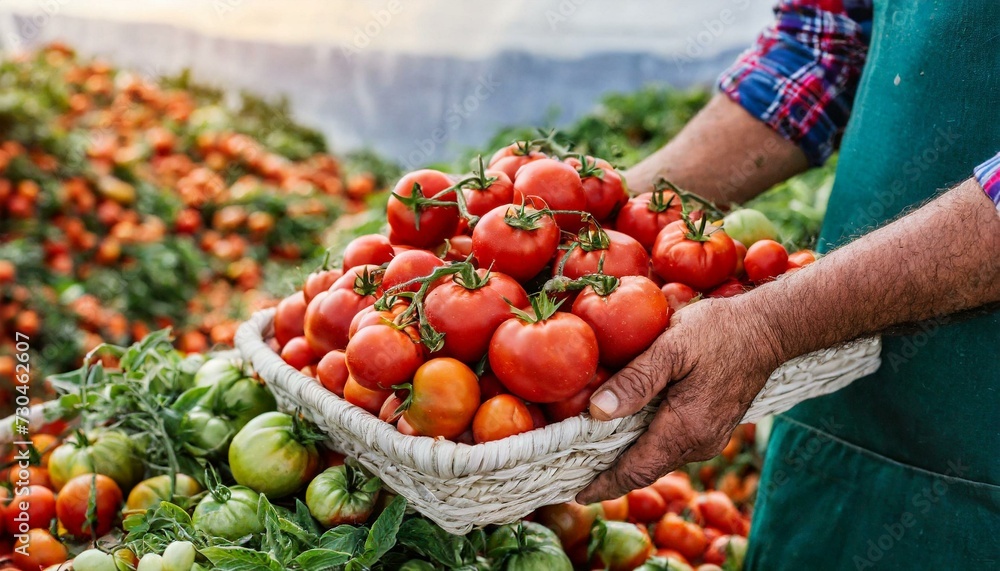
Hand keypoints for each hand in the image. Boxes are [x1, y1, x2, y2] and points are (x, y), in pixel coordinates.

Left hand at [576, 295, 784, 502]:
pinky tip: (626, 432)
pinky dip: (646, 444)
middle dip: (610, 474)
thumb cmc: (719, 332)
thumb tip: (597, 412)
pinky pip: (672, 445)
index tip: (576, 494)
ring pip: (659, 458)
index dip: (604, 484)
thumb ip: (635, 381)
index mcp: (686, 429)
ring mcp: (709, 439)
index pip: (636, 469)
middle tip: (574, 475)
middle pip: (646, 469)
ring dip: (628, 459)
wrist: (768, 329)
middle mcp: (699, 444)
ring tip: (592, 456)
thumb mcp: (671, 347)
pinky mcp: (712, 428)